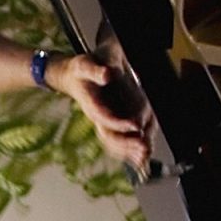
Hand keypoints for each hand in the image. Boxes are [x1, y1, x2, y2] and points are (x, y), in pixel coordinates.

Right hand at [46, 54, 154, 169]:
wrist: (74, 77)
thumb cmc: (81, 69)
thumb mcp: (84, 64)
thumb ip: (95, 70)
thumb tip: (107, 74)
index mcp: (91, 104)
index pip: (104, 117)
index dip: (120, 123)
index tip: (136, 126)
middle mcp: (98, 117)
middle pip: (110, 136)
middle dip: (127, 144)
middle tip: (145, 149)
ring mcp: (106, 122)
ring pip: (116, 142)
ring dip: (132, 150)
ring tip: (147, 156)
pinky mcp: (113, 123)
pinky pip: (122, 140)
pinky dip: (133, 148)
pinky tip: (145, 155)